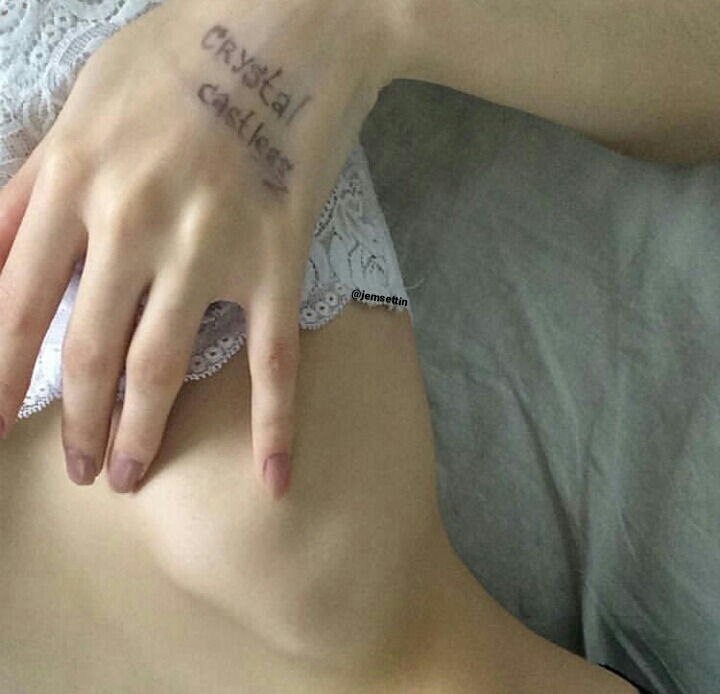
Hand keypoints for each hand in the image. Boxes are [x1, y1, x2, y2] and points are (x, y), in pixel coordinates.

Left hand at [0, 0, 398, 496]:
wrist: (289, 23)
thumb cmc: (179, 54)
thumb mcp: (83, 102)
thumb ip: (35, 182)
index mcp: (74, 178)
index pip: (16, 304)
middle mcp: (133, 223)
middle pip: (88, 351)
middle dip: (74, 422)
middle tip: (76, 468)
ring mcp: (210, 247)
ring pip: (162, 365)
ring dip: (140, 433)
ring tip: (125, 477)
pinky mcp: (277, 261)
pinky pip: (272, 358)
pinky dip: (273, 424)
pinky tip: (272, 478)